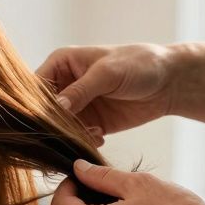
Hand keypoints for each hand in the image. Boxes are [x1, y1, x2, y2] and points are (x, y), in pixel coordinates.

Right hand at [37, 43, 177, 146]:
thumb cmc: (139, 64)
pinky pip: (77, 137)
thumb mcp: (107, 73)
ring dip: (70, 134)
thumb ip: (80, 90)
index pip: (36, 86)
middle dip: (53, 123)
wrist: (170, 82)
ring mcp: (77, 106)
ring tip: (92, 133)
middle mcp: (64, 84)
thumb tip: (56, 107)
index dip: (34, 103)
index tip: (43, 119)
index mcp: (61, 63)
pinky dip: (83, 141)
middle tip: (67, 132)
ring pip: (59, 126)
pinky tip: (99, 137)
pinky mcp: (90, 123)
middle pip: (44, 109)